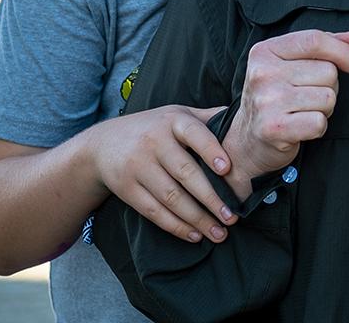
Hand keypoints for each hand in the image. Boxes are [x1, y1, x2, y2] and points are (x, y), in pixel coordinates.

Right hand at [87, 105, 235, 244]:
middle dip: (211, 197)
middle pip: (185, 172)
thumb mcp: (177, 114)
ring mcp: (138, 166)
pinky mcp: (127, 188)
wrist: (102, 144)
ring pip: (171, 197)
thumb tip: (245, 118)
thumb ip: (207, 118)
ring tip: (219, 233)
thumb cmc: (153, 128)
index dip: (211, 150)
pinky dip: (176, 226)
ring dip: (197, 218)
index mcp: (173, 120)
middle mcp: (154, 141)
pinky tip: (194, 234)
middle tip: (232, 216)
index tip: (228, 169)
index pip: (195, 133)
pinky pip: (154, 211)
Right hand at [222, 30, 348, 197]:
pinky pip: (319, 122)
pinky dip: (317, 127)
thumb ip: (322, 47)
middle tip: (308, 97)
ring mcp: (266, 101)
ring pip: (328, 98)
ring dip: (324, 108)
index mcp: (265, 51)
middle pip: (328, 72)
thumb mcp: (290, 64)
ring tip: (303, 111)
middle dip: (329, 87)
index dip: (344, 51)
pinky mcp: (273, 129)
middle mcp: (263, 73)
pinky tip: (301, 127)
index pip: (314, 40)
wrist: (247, 140)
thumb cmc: (275, 97)